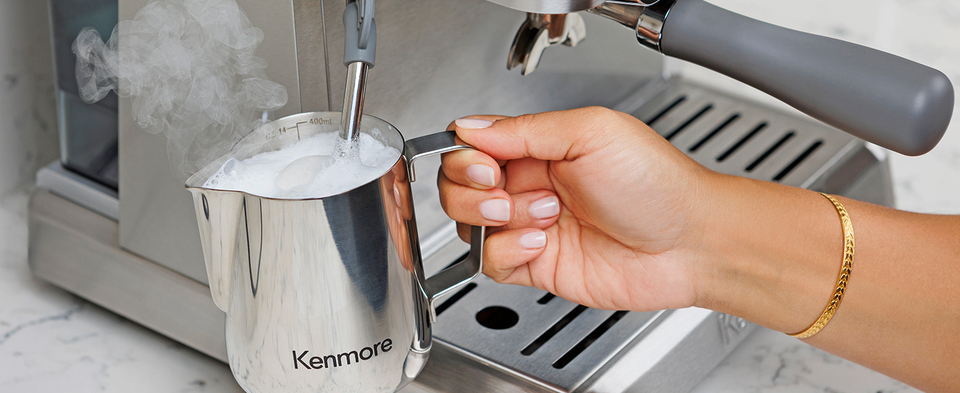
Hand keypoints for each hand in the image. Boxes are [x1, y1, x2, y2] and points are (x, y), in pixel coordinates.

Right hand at [439, 107, 715, 311]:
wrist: (689, 243)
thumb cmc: (656, 183)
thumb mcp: (591, 132)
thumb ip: (525, 129)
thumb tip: (470, 128)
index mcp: (539, 146)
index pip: (472, 146)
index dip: (467, 157)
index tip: (486, 164)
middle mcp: (530, 185)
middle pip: (460, 186)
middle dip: (472, 191)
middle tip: (504, 192)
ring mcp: (531, 226)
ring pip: (470, 225)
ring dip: (496, 220)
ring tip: (542, 216)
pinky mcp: (536, 265)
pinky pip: (491, 262)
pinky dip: (506, 252)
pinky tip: (541, 241)